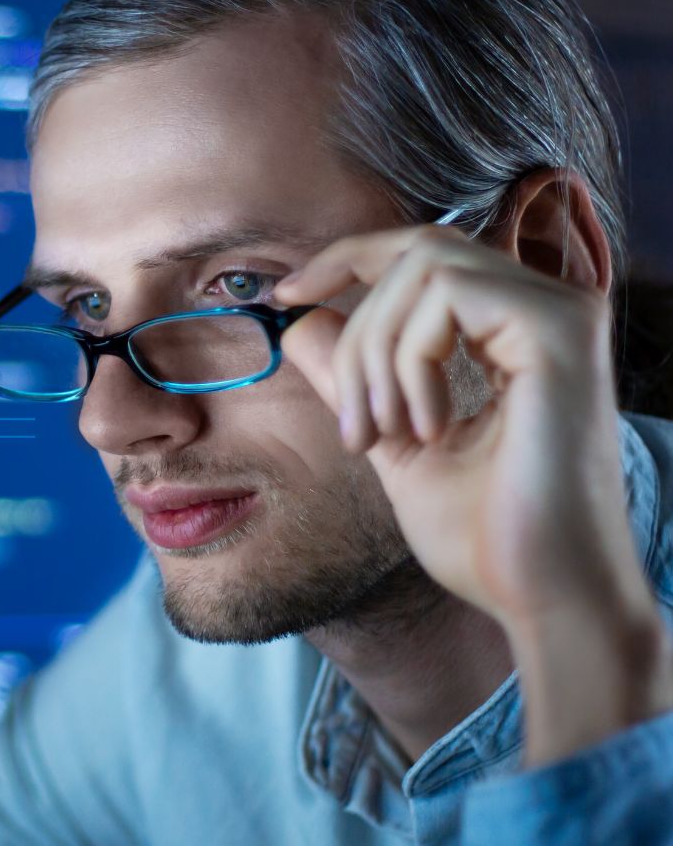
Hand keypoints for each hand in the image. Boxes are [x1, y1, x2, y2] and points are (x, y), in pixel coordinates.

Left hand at [272, 224, 670, 763]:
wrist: (541, 594)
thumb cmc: (486, 533)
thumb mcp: (392, 437)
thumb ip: (351, 377)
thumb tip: (297, 319)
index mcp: (513, 329)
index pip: (420, 252)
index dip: (344, 260)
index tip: (284, 296)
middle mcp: (546, 307)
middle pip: (414, 251)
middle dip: (356, 329)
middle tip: (354, 424)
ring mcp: (560, 313)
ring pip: (423, 267)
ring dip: (376, 352)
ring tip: (389, 434)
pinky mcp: (559, 331)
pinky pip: (445, 297)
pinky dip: (411, 360)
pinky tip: (430, 430)